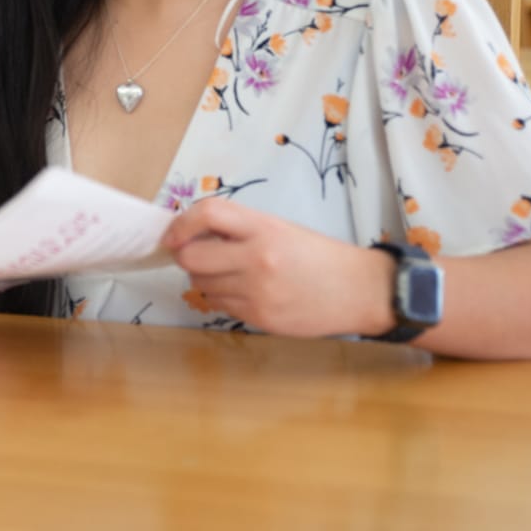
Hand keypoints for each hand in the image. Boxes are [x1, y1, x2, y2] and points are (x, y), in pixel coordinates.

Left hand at [162, 197, 395, 337]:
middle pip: (192, 257)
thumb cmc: (318, 255)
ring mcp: (257, 291)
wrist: (359, 291)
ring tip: (231, 273)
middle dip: (187, 256)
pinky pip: (220, 305)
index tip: (171, 234)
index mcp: (264, 227)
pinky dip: (222, 297)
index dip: (181, 223)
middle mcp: (257, 259)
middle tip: (199, 255)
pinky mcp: (259, 317)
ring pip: (201, 284)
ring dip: (205, 278)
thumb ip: (238, 229)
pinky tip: (245, 292)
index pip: (208, 213)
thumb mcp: (280, 228)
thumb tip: (190, 234)